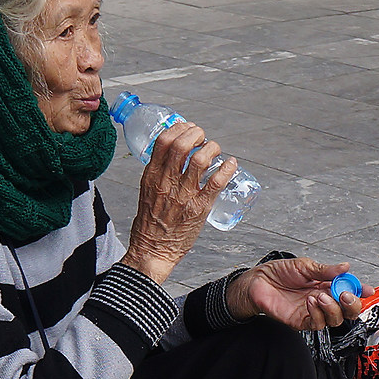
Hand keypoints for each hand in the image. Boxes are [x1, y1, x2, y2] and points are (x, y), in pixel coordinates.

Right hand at [121, 118, 236, 286]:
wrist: (152, 250)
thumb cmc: (150, 222)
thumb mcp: (147, 190)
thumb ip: (158, 172)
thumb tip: (173, 153)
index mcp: (152, 176)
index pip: (163, 141)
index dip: (179, 128)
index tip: (188, 128)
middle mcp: (167, 182)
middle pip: (182, 145)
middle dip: (196, 134)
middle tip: (202, 137)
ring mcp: (184, 195)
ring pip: (200, 160)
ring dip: (212, 148)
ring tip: (215, 150)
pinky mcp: (199, 208)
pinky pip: (216, 183)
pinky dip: (227, 169)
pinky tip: (231, 164)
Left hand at [228, 257, 366, 329]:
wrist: (258, 282)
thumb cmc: (280, 272)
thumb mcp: (305, 266)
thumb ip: (326, 270)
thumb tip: (345, 267)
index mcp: (328, 285)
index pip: (350, 291)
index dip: (361, 291)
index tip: (368, 289)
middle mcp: (324, 300)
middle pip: (348, 310)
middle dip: (352, 304)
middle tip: (346, 295)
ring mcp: (314, 312)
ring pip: (335, 320)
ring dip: (332, 308)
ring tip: (320, 295)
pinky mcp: (302, 321)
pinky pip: (317, 324)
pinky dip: (318, 314)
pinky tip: (310, 302)